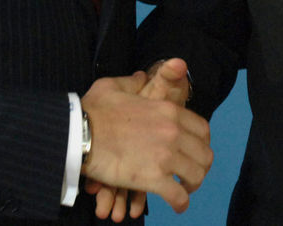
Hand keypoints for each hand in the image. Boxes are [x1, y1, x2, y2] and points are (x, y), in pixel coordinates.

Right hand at [80, 63, 211, 215]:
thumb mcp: (114, 86)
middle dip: (201, 166)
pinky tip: (178, 205)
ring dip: (193, 184)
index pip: (202, 129)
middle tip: (190, 173)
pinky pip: (178, 196)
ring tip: (185, 189)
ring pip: (196, 175)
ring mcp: (165, 156)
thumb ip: (133, 82)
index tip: (194, 151)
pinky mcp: (153, 179)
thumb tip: (141, 78)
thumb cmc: (93, 110)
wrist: (78, 134)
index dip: (202, 143)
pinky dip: (181, 203)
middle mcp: (173, 133)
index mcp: (168, 110)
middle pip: (204, 154)